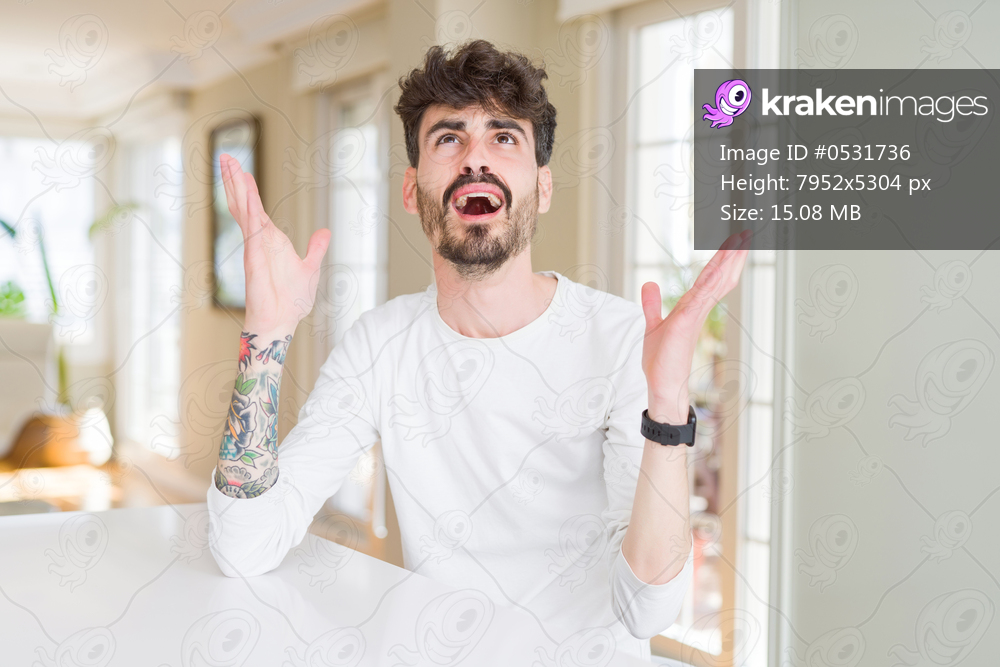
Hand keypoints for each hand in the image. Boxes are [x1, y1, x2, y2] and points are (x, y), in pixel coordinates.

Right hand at [220, 154, 330, 333]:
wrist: (282, 322)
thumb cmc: (291, 301)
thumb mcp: (310, 268)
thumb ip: (315, 249)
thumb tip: (325, 233)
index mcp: (271, 241)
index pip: (256, 210)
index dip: (248, 190)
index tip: (242, 171)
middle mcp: (259, 240)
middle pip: (244, 204)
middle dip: (235, 181)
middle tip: (226, 156)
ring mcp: (254, 247)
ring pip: (243, 210)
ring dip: (237, 187)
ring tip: (228, 163)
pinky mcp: (254, 256)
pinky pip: (251, 228)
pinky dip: (249, 209)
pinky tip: (246, 192)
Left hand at [640, 230, 751, 422]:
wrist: (663, 386)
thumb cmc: (662, 361)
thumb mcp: (653, 325)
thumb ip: (652, 305)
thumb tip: (649, 284)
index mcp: (692, 307)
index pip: (710, 277)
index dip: (722, 259)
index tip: (734, 241)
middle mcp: (698, 308)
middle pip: (720, 276)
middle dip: (733, 254)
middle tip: (747, 232)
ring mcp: (694, 314)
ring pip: (716, 282)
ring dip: (728, 261)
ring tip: (741, 241)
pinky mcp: (686, 322)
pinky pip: (701, 297)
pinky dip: (712, 281)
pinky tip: (721, 267)